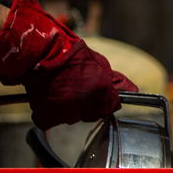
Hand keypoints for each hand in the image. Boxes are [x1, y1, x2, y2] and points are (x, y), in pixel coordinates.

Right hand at [0, 0, 137, 128]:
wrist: (40, 52)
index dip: (105, 99)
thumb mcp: (100, 63)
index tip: (97, 92)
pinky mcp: (47, 117)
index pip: (111, 107)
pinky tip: (48, 96)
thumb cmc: (70, 55)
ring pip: (72, 117)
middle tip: (75, 88)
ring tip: (60, 89)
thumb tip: (132, 90)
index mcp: (102, 92)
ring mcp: (66, 113)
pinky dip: (49, 112)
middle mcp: (86, 106)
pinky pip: (51, 119)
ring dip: (68, 108)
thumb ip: (115, 81)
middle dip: (87, 104)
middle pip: (91, 114)